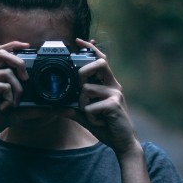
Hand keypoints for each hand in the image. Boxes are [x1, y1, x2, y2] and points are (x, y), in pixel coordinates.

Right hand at [0, 42, 52, 142]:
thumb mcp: (16, 112)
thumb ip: (30, 108)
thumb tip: (49, 109)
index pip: (1, 51)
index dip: (14, 45)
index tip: (28, 46)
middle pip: (2, 53)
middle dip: (19, 62)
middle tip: (26, 79)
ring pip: (7, 73)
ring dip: (17, 89)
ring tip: (13, 103)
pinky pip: (3, 86)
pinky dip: (8, 98)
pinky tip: (4, 107)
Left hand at [64, 38, 140, 155]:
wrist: (124, 142)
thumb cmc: (107, 127)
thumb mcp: (88, 116)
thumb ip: (75, 109)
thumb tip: (58, 107)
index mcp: (108, 84)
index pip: (101, 60)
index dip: (91, 49)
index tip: (79, 40)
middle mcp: (113, 86)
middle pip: (99, 63)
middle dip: (84, 71)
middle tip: (80, 86)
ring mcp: (115, 94)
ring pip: (87, 89)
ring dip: (82, 104)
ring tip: (91, 115)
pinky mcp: (114, 105)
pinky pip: (90, 107)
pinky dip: (89, 117)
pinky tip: (99, 123)